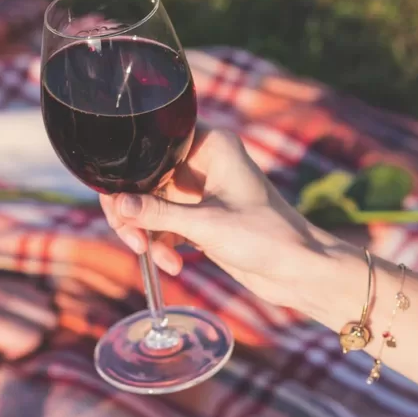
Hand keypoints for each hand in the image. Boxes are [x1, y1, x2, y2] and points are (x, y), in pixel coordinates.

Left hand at [0, 272, 56, 371]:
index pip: (29, 335)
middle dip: (39, 337)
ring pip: (41, 299)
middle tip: (14, 350)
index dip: (25, 354)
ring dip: (36, 320)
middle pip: (44, 315)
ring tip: (14, 335)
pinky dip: (30, 305)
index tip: (5, 362)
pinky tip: (12, 319)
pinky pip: (27, 287)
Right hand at [101, 128, 333, 309]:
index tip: (121, 206)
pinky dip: (162, 244)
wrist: (299, 271)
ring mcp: (200, 190)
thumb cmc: (266, 237)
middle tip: (133, 240)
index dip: (131, 173)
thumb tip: (117, 205)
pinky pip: (164, 224)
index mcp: (211, 145)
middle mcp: (203, 162)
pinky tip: (172, 263)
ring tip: (156, 257)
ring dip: (147, 233)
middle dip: (135, 213)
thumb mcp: (207, 225)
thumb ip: (158, 214)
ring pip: (150, 204)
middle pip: (145, 178)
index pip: (153, 145)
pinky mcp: (199, 216)